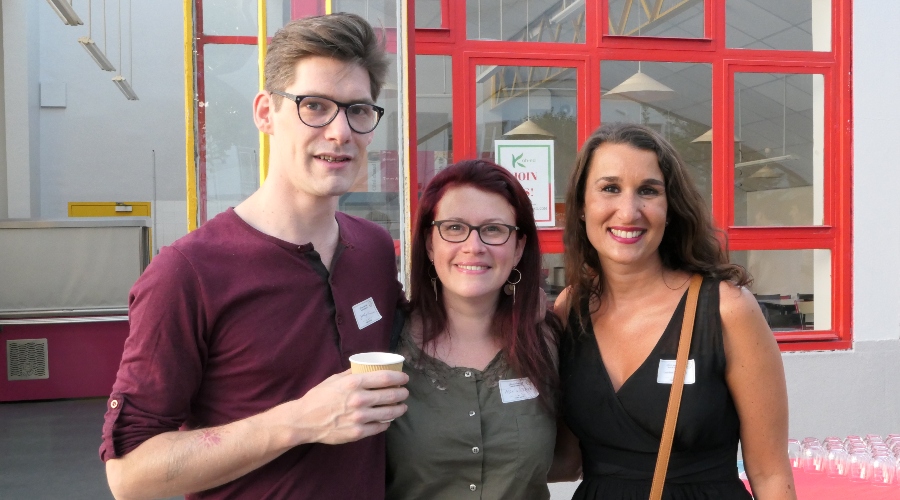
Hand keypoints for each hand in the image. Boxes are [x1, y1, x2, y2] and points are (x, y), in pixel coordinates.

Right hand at [278, 369, 409, 445]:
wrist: (304, 420)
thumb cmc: (318, 397)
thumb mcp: (334, 379)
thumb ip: (352, 374)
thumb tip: (368, 368)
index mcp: (354, 383)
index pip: (385, 378)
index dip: (399, 377)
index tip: (405, 378)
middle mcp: (359, 400)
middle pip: (390, 395)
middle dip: (402, 393)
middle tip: (405, 392)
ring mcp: (359, 417)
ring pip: (389, 413)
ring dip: (399, 409)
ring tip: (402, 407)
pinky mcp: (358, 432)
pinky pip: (380, 427)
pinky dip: (386, 423)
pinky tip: (387, 420)